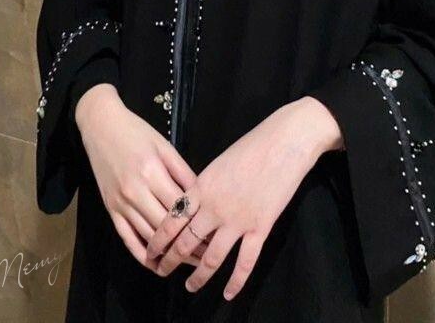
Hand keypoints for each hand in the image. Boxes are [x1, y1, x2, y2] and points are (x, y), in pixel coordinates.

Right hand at [75, 85, 207, 271]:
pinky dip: (141, 254)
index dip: (198, 224)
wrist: (101, 126)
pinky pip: (127, 238)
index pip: (180, 207)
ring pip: (148, 237)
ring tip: (188, 263)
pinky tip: (155, 264)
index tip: (215, 236)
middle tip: (207, 256)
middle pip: (166, 227)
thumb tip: (202, 196)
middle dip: (188, 244)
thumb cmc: (137, 132)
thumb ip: (183, 172)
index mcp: (153, 172)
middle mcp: (136, 191)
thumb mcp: (164, 146)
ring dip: (168, 253)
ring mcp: (120, 203)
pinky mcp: (110, 210)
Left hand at [144, 98, 340, 300]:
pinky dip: (236, 282)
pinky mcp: (260, 228)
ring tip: (190, 286)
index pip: (172, 220)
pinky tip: (228, 293)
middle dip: (170, 260)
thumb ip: (205, 186)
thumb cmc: (253, 145)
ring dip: (198, 276)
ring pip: (211, 258)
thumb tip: (195, 204)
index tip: (150, 251)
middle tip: (161, 271)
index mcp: (202, 187)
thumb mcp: (219, 162)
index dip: (158, 239)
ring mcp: (237, 220)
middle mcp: (214, 207)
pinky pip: (245, 262)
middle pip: (185, 242)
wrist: (283, 141)